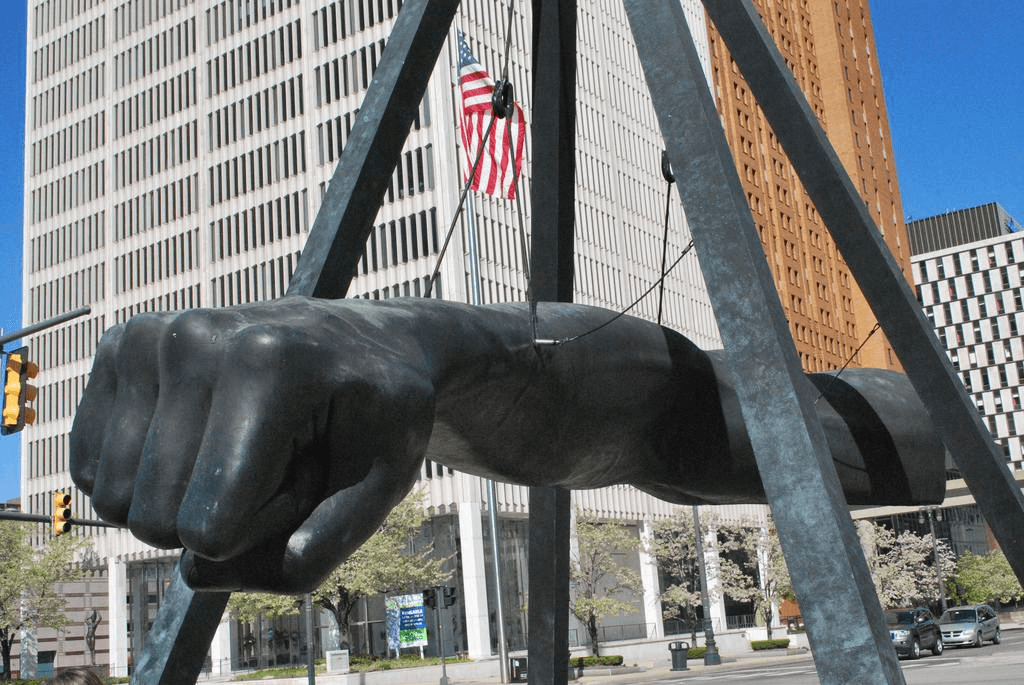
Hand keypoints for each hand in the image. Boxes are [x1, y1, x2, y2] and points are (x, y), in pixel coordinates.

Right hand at [70, 298, 435, 592]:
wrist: (359, 343)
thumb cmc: (378, 410)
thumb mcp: (390, 477)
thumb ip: (324, 541)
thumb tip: (203, 571)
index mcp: (267, 364)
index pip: (209, 527)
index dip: (267, 529)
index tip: (315, 471)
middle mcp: (191, 339)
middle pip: (156, 522)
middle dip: (227, 516)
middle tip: (286, 455)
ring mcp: (146, 339)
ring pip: (115, 501)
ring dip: (186, 496)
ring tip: (253, 441)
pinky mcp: (118, 349)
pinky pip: (93, 470)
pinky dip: (148, 474)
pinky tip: (208, 430)